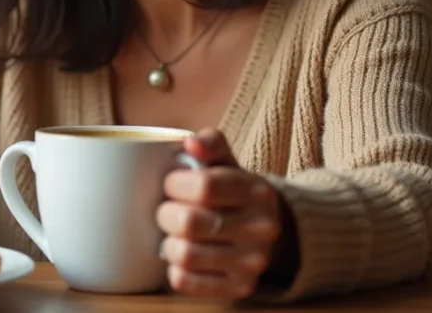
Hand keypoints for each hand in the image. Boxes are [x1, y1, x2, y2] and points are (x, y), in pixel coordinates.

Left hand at [156, 128, 282, 298]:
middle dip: (166, 214)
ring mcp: (252, 263)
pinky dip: (174, 269)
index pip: (204, 186)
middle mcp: (261, 229)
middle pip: (190, 223)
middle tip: (167, 210)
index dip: (175, 184)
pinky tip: (181, 257)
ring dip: (168, 243)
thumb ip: (210, 143)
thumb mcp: (227, 160)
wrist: (266, 229)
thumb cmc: (232, 190)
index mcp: (257, 191)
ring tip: (174, 234)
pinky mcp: (239, 288)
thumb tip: (191, 143)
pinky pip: (185, 282)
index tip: (171, 184)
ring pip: (185, 256)